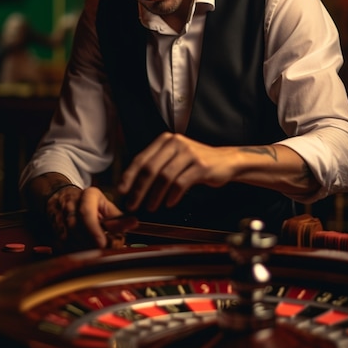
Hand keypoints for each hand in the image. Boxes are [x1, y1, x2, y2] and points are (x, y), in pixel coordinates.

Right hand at [46, 185, 136, 249]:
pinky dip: (76, 252)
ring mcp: (60, 218)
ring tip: (97, 251)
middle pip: (77, 228)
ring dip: (84, 249)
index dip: (94, 230)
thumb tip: (133, 224)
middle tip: (104, 251)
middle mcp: (71, 205)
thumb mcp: (106, 205)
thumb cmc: (90, 204)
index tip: (103, 243)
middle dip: (91, 243)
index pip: (86, 212)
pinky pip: (64, 246)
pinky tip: (85, 252)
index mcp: (87, 195)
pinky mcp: (55, 231)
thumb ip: (118, 217)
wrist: (63, 198)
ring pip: (69, 239)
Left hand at [117, 132, 234, 211]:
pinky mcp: (200, 165)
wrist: (226, 161)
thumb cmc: (196, 162)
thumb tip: (133, 184)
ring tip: (151, 207)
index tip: (122, 190)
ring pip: (164, 177)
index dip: (129, 176)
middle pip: (150, 168)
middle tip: (133, 204)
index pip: (141, 158)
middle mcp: (176, 143)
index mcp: (165, 140)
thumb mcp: (175, 157)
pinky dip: (172, 196)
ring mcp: (189, 153)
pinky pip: (180, 183)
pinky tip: (169, 203)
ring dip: (154, 195)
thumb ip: (157, 165)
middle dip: (139, 189)